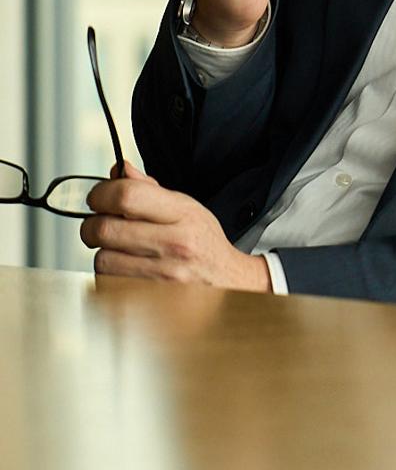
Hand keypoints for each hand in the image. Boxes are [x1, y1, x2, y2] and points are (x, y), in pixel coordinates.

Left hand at [81, 162, 271, 292]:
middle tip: (100, 225)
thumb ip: (150, 189)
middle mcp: (175, 245)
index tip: (98, 197)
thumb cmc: (204, 244)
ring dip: (103, 253)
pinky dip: (109, 276)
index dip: (101, 193)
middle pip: (105, 229)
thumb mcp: (187, 207)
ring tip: (119, 250)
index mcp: (183, 215)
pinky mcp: (151, 299)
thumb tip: (119, 170)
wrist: (227, 283)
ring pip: (102, 259)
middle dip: (93, 225)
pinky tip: (125, 269)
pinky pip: (108, 284)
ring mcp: (163, 276)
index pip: (127, 196)